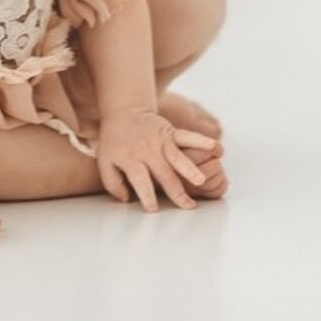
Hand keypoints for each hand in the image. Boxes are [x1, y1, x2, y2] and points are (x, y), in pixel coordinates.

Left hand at [96, 107, 219, 211]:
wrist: (123, 111)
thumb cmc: (114, 141)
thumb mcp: (104, 161)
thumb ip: (112, 183)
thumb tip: (126, 199)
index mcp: (130, 158)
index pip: (140, 180)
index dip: (146, 195)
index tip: (153, 209)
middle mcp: (147, 150)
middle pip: (163, 172)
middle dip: (175, 190)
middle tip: (187, 206)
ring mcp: (161, 140)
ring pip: (177, 156)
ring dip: (189, 168)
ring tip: (201, 180)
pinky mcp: (170, 131)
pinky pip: (187, 136)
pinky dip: (202, 141)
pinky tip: (216, 148)